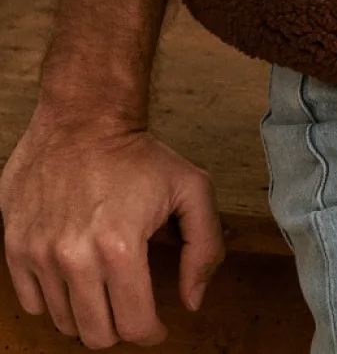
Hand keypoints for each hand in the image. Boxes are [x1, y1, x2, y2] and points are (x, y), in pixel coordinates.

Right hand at [0, 105, 224, 346]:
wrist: (84, 117)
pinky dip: (54, 299)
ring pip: (64, 322)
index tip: (156, 324)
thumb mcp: (192, 188)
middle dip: (120, 328)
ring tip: (103, 284)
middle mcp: (74, 257)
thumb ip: (204, 247)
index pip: (135, 326)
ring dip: (87, 312)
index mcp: (120, 247)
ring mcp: (39, 253)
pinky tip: (74, 276)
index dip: (152, 332)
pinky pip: (32, 303)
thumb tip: (191, 301)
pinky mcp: (15, 246)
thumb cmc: (139, 153)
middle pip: (96, 334)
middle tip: (129, 305)